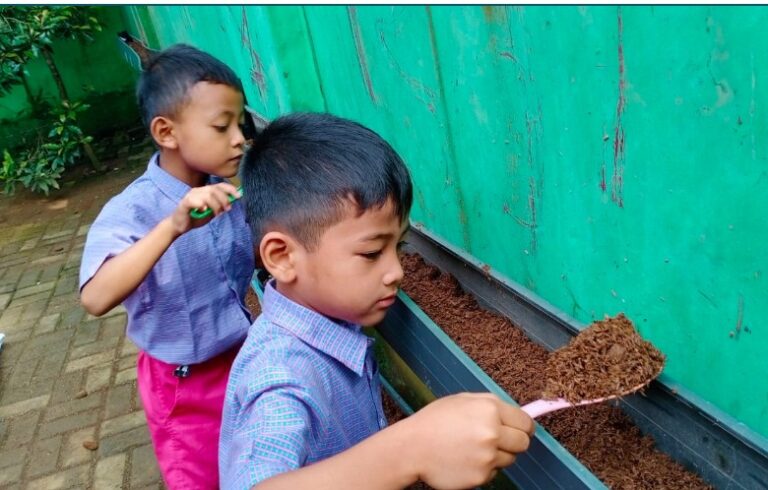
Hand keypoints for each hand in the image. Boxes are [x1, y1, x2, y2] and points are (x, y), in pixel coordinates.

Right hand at [169, 182, 240, 235]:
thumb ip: (220, 206)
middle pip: (215, 189)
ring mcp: (191, 195)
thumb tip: (233, 201)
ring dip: (216, 205)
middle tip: (227, 209)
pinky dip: (201, 205)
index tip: (239, 196)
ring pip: (207, 195)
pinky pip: (194, 201)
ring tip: (217, 213)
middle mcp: (198, 190)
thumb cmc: (195, 217)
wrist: (179, 226)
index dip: (230, 189)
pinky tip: (203, 210)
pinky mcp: (184, 203)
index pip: (220, 185)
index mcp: (205, 191)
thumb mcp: (211, 212)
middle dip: (224, 199)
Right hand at [403, 393, 533, 489]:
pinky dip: (483, 468)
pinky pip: (493, 472)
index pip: (525, 422)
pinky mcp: (481, 476)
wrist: (412, 447)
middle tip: (496, 440)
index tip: (519, 430)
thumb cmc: (435, 421)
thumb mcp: (463, 400)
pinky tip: (465, 460)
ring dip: (497, 455)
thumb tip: (517, 413)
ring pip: (509, 459)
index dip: (524, 427)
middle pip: (523, 443)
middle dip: (513, 442)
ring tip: (473, 448)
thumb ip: (491, 404)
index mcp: (490, 409)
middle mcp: (492, 433)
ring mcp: (487, 457)